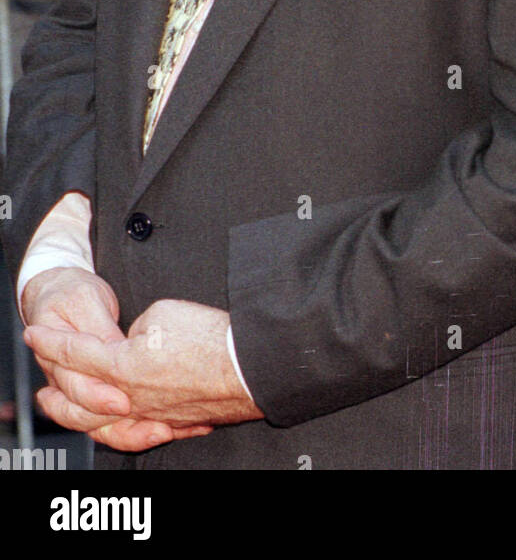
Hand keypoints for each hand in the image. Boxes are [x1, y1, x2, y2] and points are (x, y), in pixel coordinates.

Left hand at [24, 297, 263, 443]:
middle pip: (79, 399)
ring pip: (103, 423)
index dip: (51, 341)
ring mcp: (152, 414)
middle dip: (56, 390)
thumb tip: (133, 340)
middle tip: (42, 383)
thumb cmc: (210, 339)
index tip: (35, 334)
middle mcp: (131, 398)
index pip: (75, 352)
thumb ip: (136, 328)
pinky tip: (116, 423)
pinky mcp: (173, 421)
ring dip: (79, 415)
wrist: (248, 366)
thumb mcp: (162, 314)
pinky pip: (135, 432)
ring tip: (67, 409)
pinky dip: (118, 429)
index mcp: (122, 367)